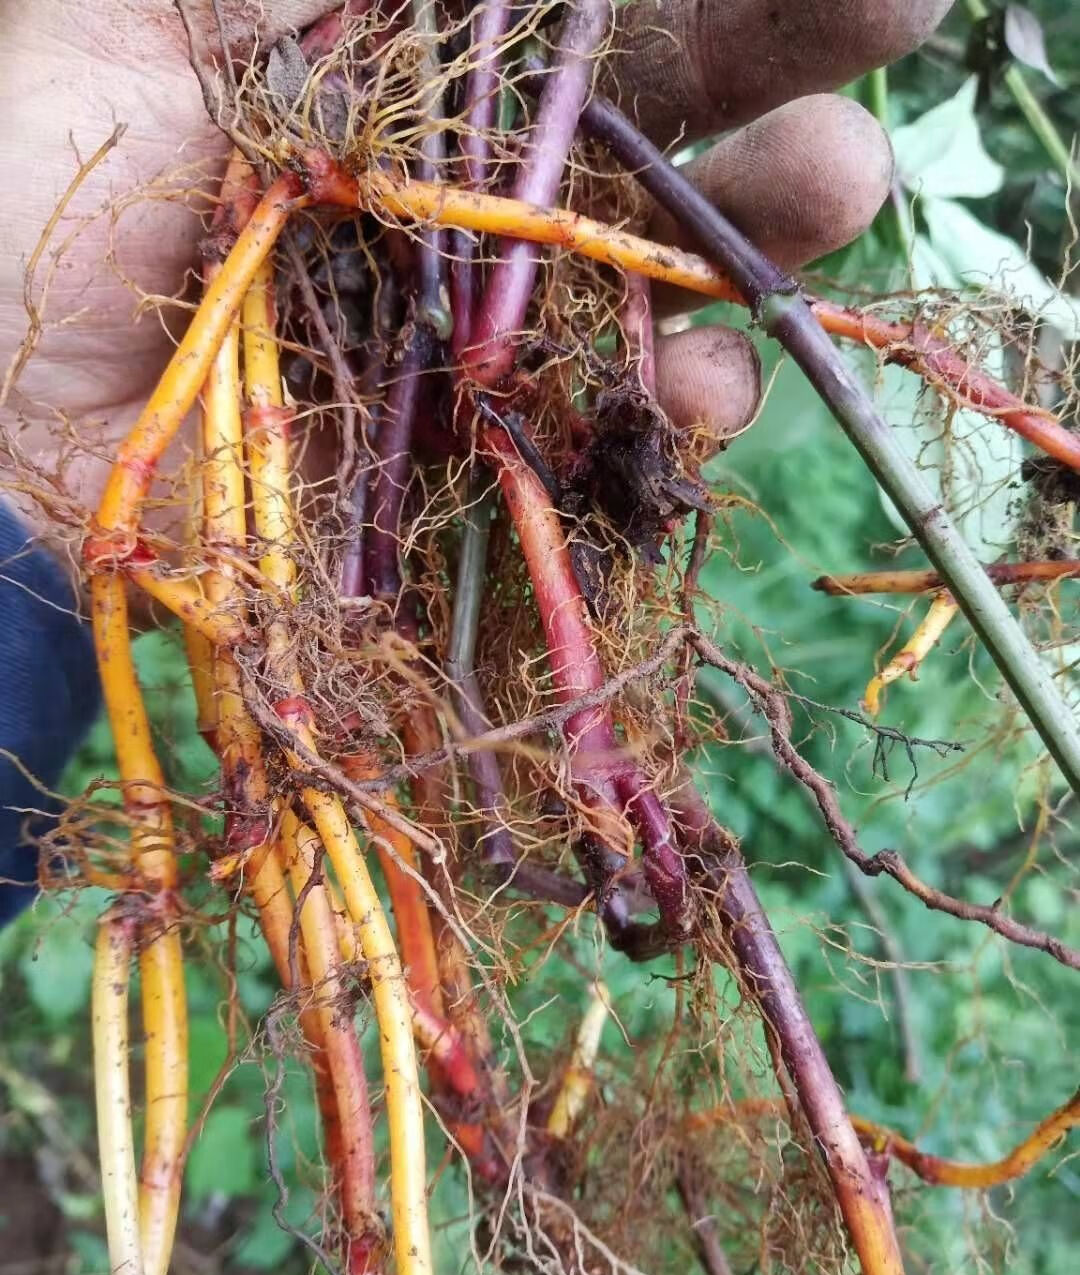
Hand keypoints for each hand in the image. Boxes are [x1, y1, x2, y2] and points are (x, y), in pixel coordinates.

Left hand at [0, 0, 950, 531]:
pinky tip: (697, 402)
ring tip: (837, 199)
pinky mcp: (458, 486)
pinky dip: (665, 438)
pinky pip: (600, 465)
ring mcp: (470, 363)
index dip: (712, 4)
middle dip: (774, 104)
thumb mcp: (159, 7)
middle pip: (651, 162)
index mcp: (402, 96)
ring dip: (758, 264)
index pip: (592, 40)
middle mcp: (457, 224)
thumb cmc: (32, 184)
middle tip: (885, 46)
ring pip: (654, 314)